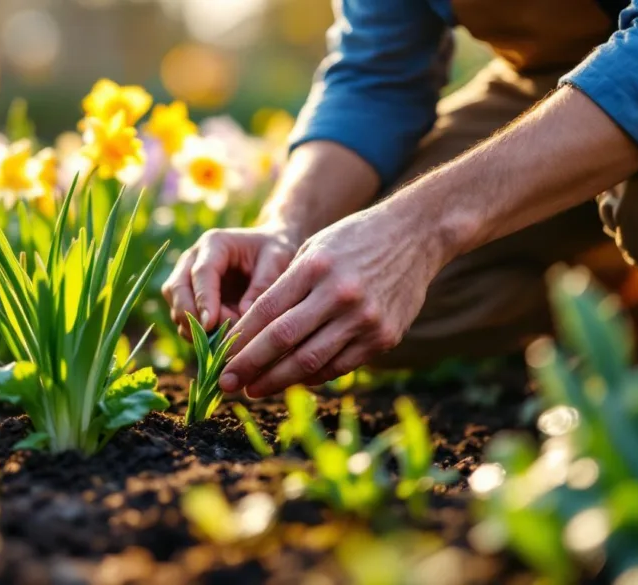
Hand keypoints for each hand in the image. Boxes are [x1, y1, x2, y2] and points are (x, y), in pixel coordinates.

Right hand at [160, 225, 299, 337]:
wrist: (270, 251)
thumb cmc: (274, 251)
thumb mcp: (277, 261)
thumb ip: (262, 286)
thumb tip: (243, 317)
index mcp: (214, 244)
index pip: (201, 272)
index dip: (204, 299)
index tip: (210, 324)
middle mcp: (192, 259)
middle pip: (176, 288)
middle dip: (189, 316)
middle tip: (211, 339)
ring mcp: (187, 279)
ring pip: (176, 306)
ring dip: (193, 328)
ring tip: (224, 339)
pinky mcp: (190, 298)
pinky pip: (184, 320)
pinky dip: (197, 334)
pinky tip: (219, 341)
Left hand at [219, 202, 452, 396]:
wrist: (417, 235)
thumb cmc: (354, 240)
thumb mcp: (314, 250)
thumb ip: (287, 287)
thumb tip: (251, 334)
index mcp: (315, 268)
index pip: (267, 312)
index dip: (240, 340)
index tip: (220, 358)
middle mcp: (339, 295)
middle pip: (284, 340)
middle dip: (251, 366)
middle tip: (227, 383)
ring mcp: (365, 319)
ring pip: (311, 361)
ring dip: (278, 380)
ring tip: (255, 389)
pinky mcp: (384, 337)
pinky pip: (340, 366)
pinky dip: (312, 376)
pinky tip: (293, 380)